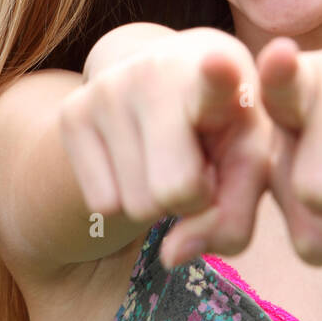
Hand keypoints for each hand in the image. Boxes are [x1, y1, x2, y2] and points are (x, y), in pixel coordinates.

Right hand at [59, 26, 271, 268]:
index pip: (218, 76)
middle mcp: (159, 71)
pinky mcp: (72, 111)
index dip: (219, 74)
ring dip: (156, 199)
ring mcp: (109, 88)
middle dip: (190, 198)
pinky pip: (101, 204)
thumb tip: (171, 256)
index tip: (218, 65)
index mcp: (223, 73)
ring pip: (134, 206)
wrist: (169, 74)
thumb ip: (233, 220)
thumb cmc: (224, 127)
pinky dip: (124, 198)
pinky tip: (139, 156)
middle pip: (172, 192)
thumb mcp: (249, 167)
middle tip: (196, 159)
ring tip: (169, 151)